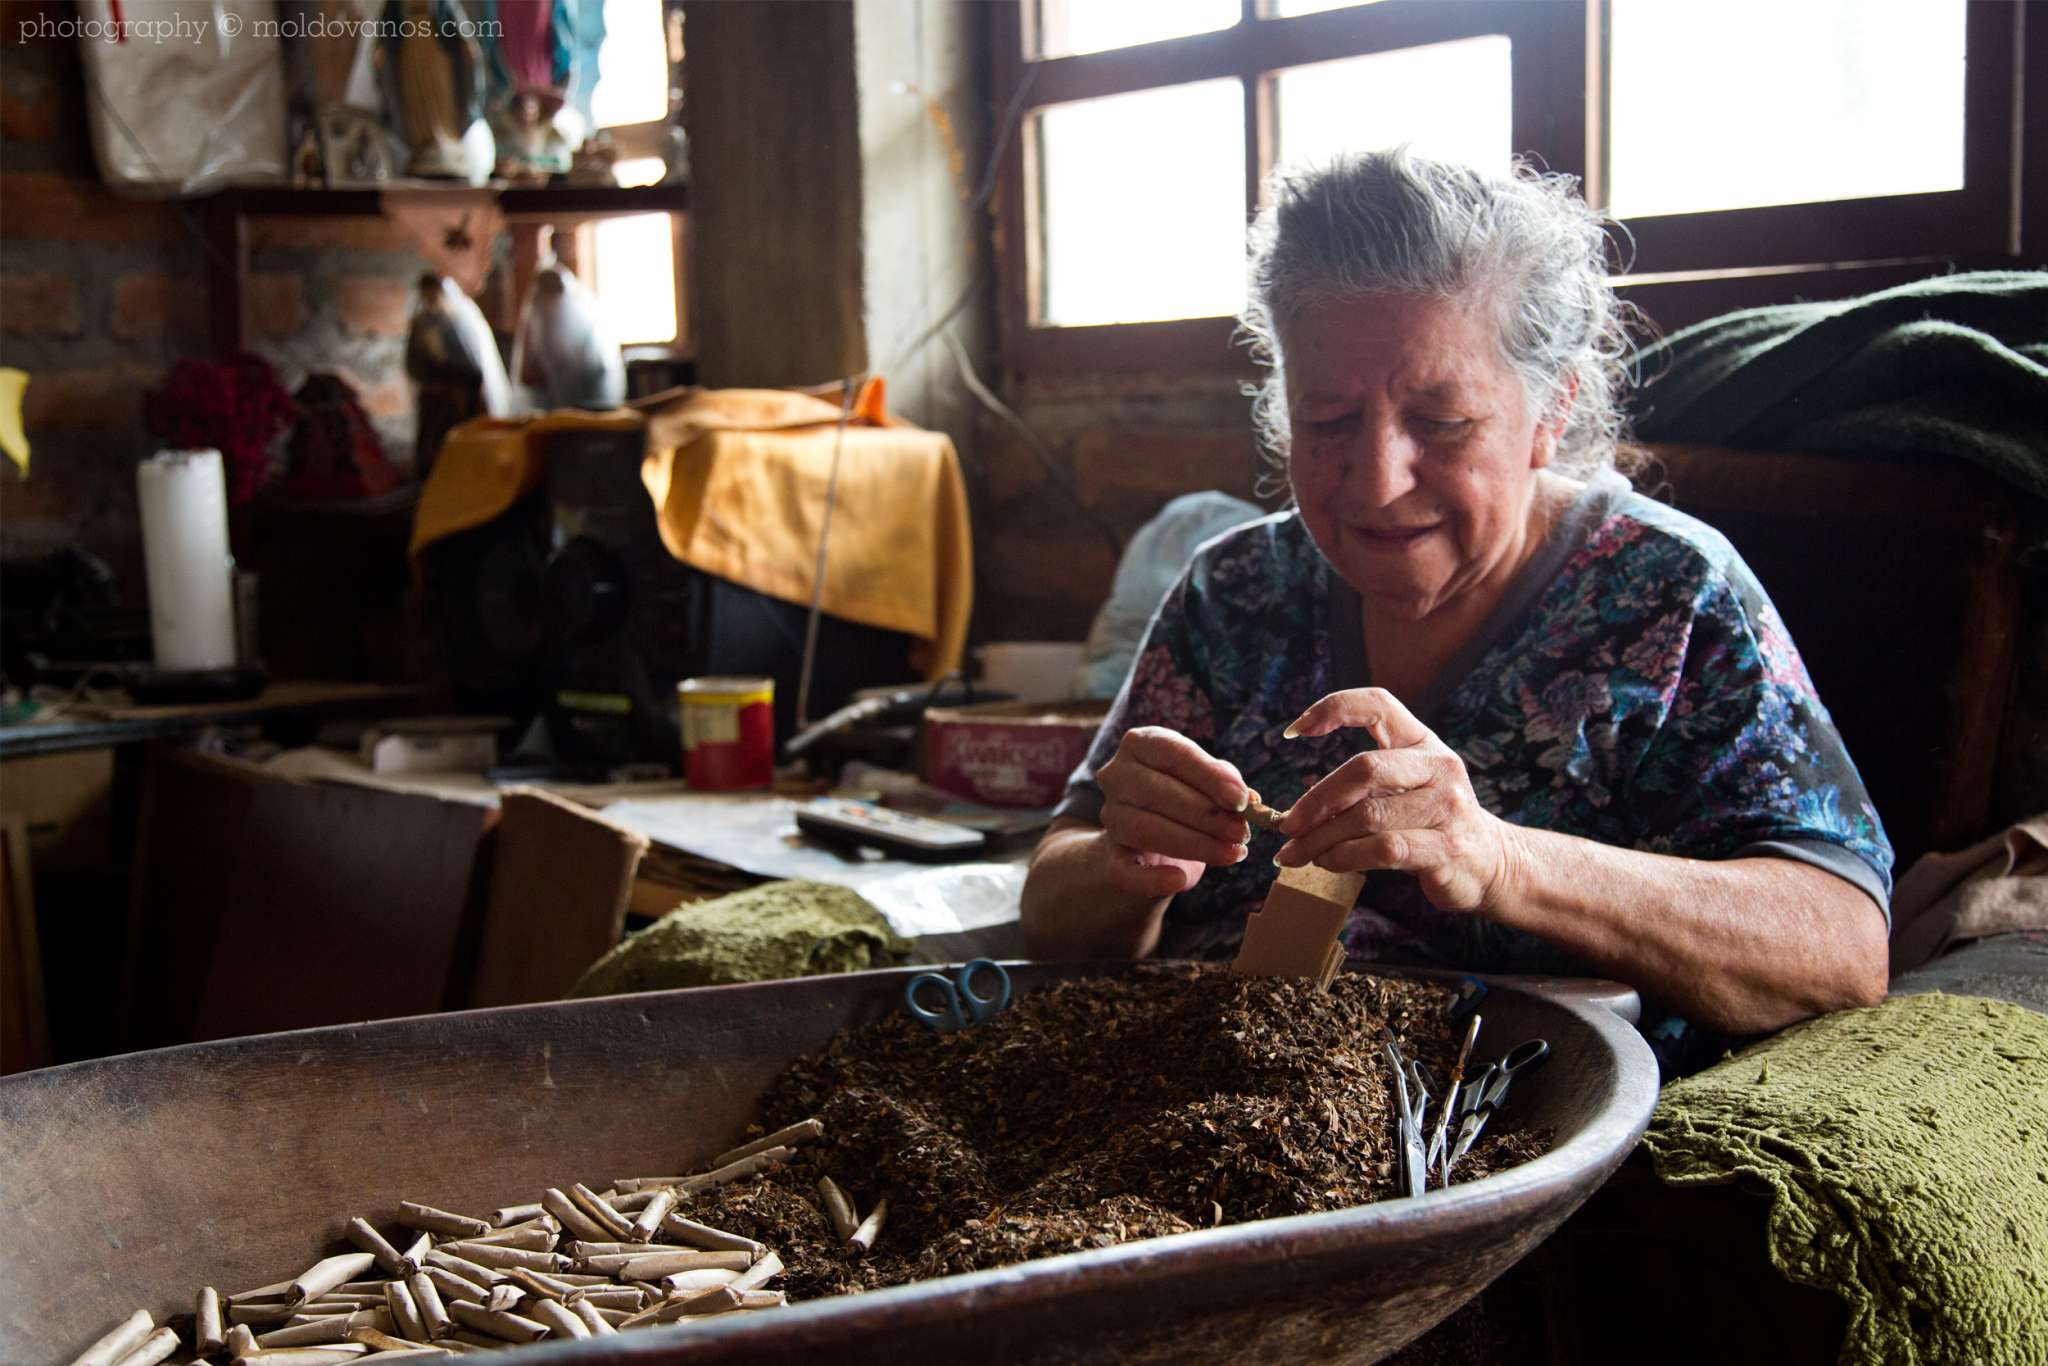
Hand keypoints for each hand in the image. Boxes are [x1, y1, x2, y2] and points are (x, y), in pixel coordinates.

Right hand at [1095, 725, 1252, 900]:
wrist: (1150, 838)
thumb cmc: (1185, 797)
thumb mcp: (1207, 781)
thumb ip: (1227, 784)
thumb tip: (1248, 800)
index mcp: (1141, 744)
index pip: (1173, 754)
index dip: (1208, 776)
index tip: (1241, 799)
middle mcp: (1116, 774)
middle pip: (1158, 792)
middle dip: (1206, 814)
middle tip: (1241, 831)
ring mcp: (1110, 815)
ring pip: (1146, 829)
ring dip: (1195, 843)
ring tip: (1231, 852)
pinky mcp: (1110, 854)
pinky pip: (1125, 869)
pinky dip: (1152, 878)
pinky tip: (1178, 879)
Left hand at [1275, 688, 1517, 913]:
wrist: (1491, 862)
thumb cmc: (1432, 821)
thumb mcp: (1406, 787)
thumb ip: (1363, 786)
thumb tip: (1297, 809)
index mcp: (1424, 741)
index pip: (1378, 704)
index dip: (1333, 708)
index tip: (1293, 731)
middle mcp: (1439, 766)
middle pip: (1364, 769)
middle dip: (1316, 799)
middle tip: (1288, 824)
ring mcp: (1446, 807)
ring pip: (1367, 816)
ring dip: (1322, 838)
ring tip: (1297, 852)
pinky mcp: (1446, 848)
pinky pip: (1382, 849)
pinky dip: (1344, 857)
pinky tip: (1327, 862)